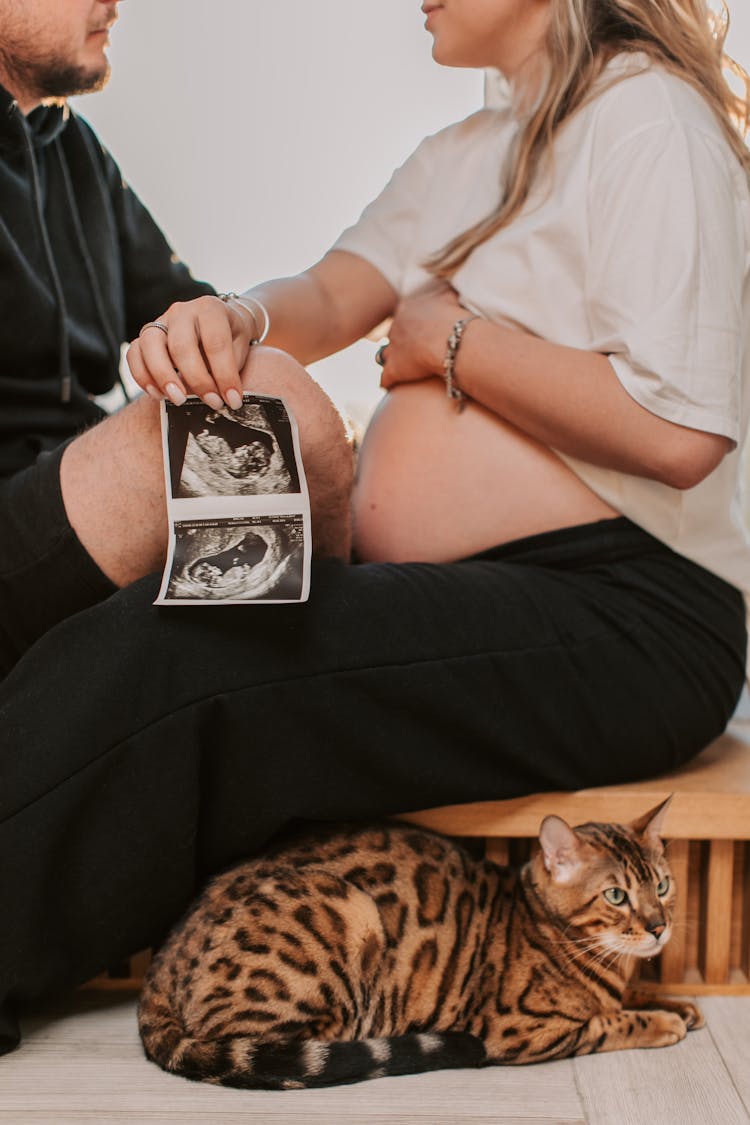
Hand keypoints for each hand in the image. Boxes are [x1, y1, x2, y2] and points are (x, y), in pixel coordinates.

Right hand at [126, 295, 254, 408]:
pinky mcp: (146, 335)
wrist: (218, 322)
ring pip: (151, 345)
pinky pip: (134, 353)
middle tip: (211, 402)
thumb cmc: (230, 337)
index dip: (224, 375)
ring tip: (179, 400)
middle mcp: (182, 311)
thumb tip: (224, 397)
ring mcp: (160, 321)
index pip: (215, 343)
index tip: (233, 400)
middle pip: (181, 345)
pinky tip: (157, 394)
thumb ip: (231, 367)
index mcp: (210, 309)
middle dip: (196, 379)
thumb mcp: (239, 346)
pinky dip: (142, 376)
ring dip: (163, 377)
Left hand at [378, 283, 463, 390]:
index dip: (411, 325)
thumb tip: (448, 288)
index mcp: (407, 307)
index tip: (419, 331)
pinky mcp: (395, 369)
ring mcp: (393, 348)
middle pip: (392, 334)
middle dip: (400, 341)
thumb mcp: (449, 294)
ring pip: (383, 354)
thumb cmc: (454, 316)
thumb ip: (445, 291)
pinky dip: (388, 383)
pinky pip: (386, 378)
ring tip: (398, 368)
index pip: (404, 315)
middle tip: (410, 349)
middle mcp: (396, 327)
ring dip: (389, 360)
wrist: (451, 339)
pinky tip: (390, 388)